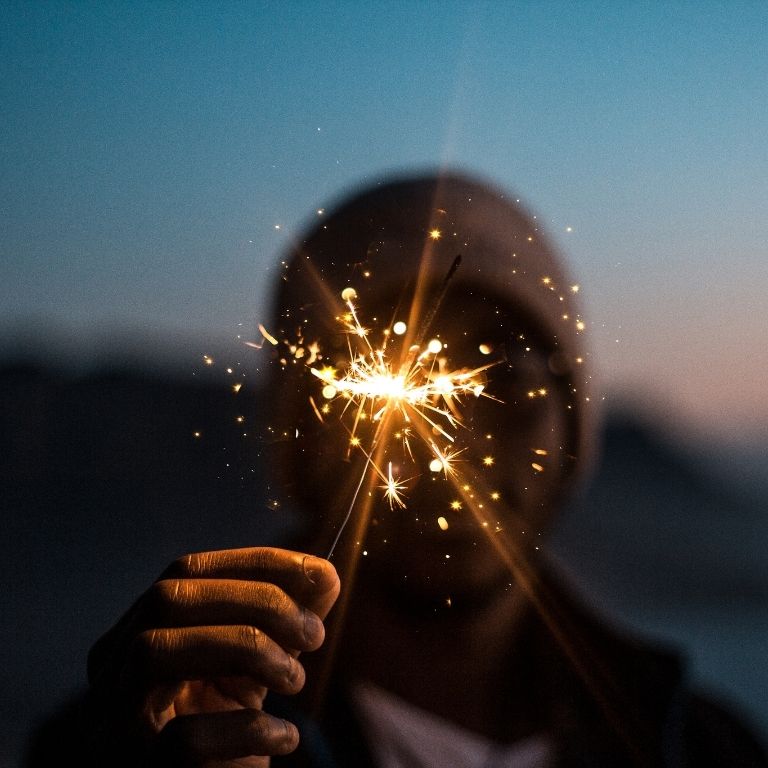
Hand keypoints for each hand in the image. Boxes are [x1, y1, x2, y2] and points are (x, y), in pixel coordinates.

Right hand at [86, 547, 339, 766]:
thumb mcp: (256, 666)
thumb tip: (323, 573)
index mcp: (137, 632)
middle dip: (255, 601)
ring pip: (156, 650)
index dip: (256, 563)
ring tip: (296, 680)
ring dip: (247, 649)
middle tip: (314, 632)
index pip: (186, 570)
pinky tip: (284, 736)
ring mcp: (113, 721)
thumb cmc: (226, 731)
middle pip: (168, 598)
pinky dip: (249, 728)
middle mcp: (112, 669)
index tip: (320, 572)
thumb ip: (284, 619)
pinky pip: (185, 739)